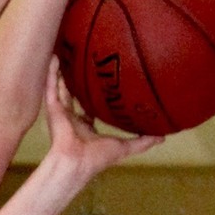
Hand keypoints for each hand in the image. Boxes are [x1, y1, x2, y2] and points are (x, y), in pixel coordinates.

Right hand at [42, 56, 161, 175]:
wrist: (77, 162)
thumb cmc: (98, 158)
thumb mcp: (125, 147)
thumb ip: (142, 141)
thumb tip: (163, 137)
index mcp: (85, 127)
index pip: (88, 109)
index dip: (93, 97)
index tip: (100, 83)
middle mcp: (72, 119)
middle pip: (73, 95)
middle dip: (76, 80)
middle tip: (82, 61)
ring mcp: (61, 113)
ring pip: (61, 87)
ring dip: (61, 72)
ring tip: (63, 53)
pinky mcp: (53, 109)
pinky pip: (51, 87)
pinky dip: (52, 73)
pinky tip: (54, 58)